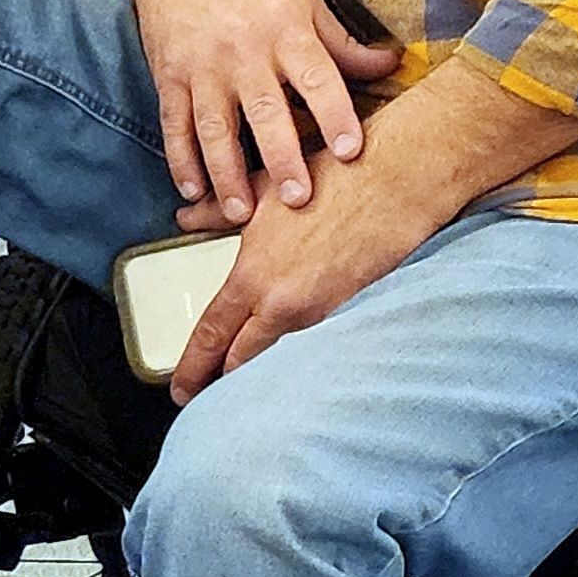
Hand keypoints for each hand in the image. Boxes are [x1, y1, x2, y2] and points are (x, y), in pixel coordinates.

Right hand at [114, 0, 399, 225]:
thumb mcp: (302, 1)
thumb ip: (342, 43)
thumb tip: (391, 65)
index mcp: (285, 31)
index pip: (317, 78)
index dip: (335, 115)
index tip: (350, 151)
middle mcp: (244, 53)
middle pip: (265, 113)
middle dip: (281, 159)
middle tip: (297, 199)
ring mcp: (203, 69)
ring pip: (215, 129)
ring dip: (226, 174)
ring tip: (239, 213)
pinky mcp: (169, 79)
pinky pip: (175, 126)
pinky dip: (180, 161)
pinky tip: (192, 191)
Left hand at [167, 145, 439, 402]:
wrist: (398, 182)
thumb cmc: (333, 179)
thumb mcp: (262, 192)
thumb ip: (217, 213)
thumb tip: (186, 217)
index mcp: (254, 277)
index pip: (212, 335)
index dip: (192, 367)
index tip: (179, 389)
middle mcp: (284, 305)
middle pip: (242, 360)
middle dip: (219, 382)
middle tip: (204, 397)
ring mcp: (323, 315)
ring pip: (279, 357)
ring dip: (259, 370)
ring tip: (243, 382)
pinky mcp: (354, 314)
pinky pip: (317, 346)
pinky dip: (299, 355)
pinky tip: (294, 358)